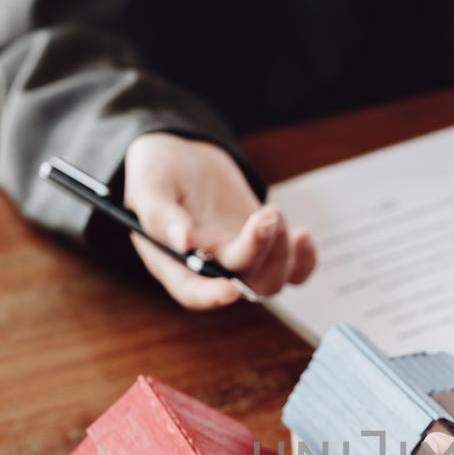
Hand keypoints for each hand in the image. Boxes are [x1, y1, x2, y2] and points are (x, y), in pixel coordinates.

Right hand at [122, 133, 315, 308]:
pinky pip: (293, 271)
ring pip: (269, 281)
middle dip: (257, 253)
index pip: (191, 292)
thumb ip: (161, 213)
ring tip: (271, 212)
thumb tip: (183, 241)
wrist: (184, 157)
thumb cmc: (158, 172)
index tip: (230, 289)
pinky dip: (304, 260)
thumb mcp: (149, 185)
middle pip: (240, 285)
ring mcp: (239, 260)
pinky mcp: (264, 248)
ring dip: (280, 252)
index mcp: (173, 262)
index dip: (211, 296)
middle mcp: (209, 269)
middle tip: (266, 215)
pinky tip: (302, 235)